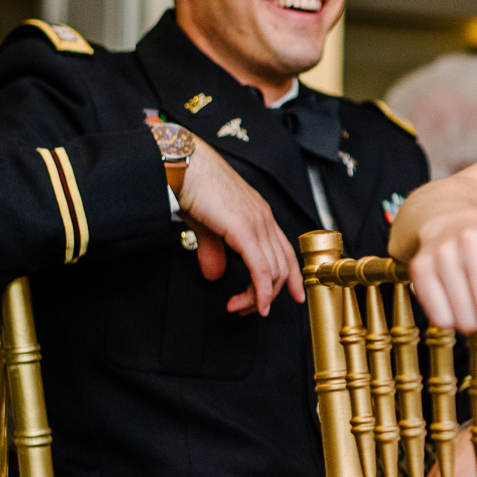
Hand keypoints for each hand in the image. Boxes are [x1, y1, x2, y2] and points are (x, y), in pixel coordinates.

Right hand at [175, 138, 303, 315]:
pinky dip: (261, 291)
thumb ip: (214, 251)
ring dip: (258, 297)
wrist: (182, 166)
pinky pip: (261, 269)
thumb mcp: (206, 227)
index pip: (285, 251)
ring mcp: (257, 223)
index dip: (292, 276)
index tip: (293, 295)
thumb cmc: (192, 188)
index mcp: (259, 214)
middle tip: (251, 310)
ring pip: (273, 272)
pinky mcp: (244, 230)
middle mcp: (264, 218)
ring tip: (240, 308)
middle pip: (282, 266)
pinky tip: (256, 305)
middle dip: (270, 294)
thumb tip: (215, 275)